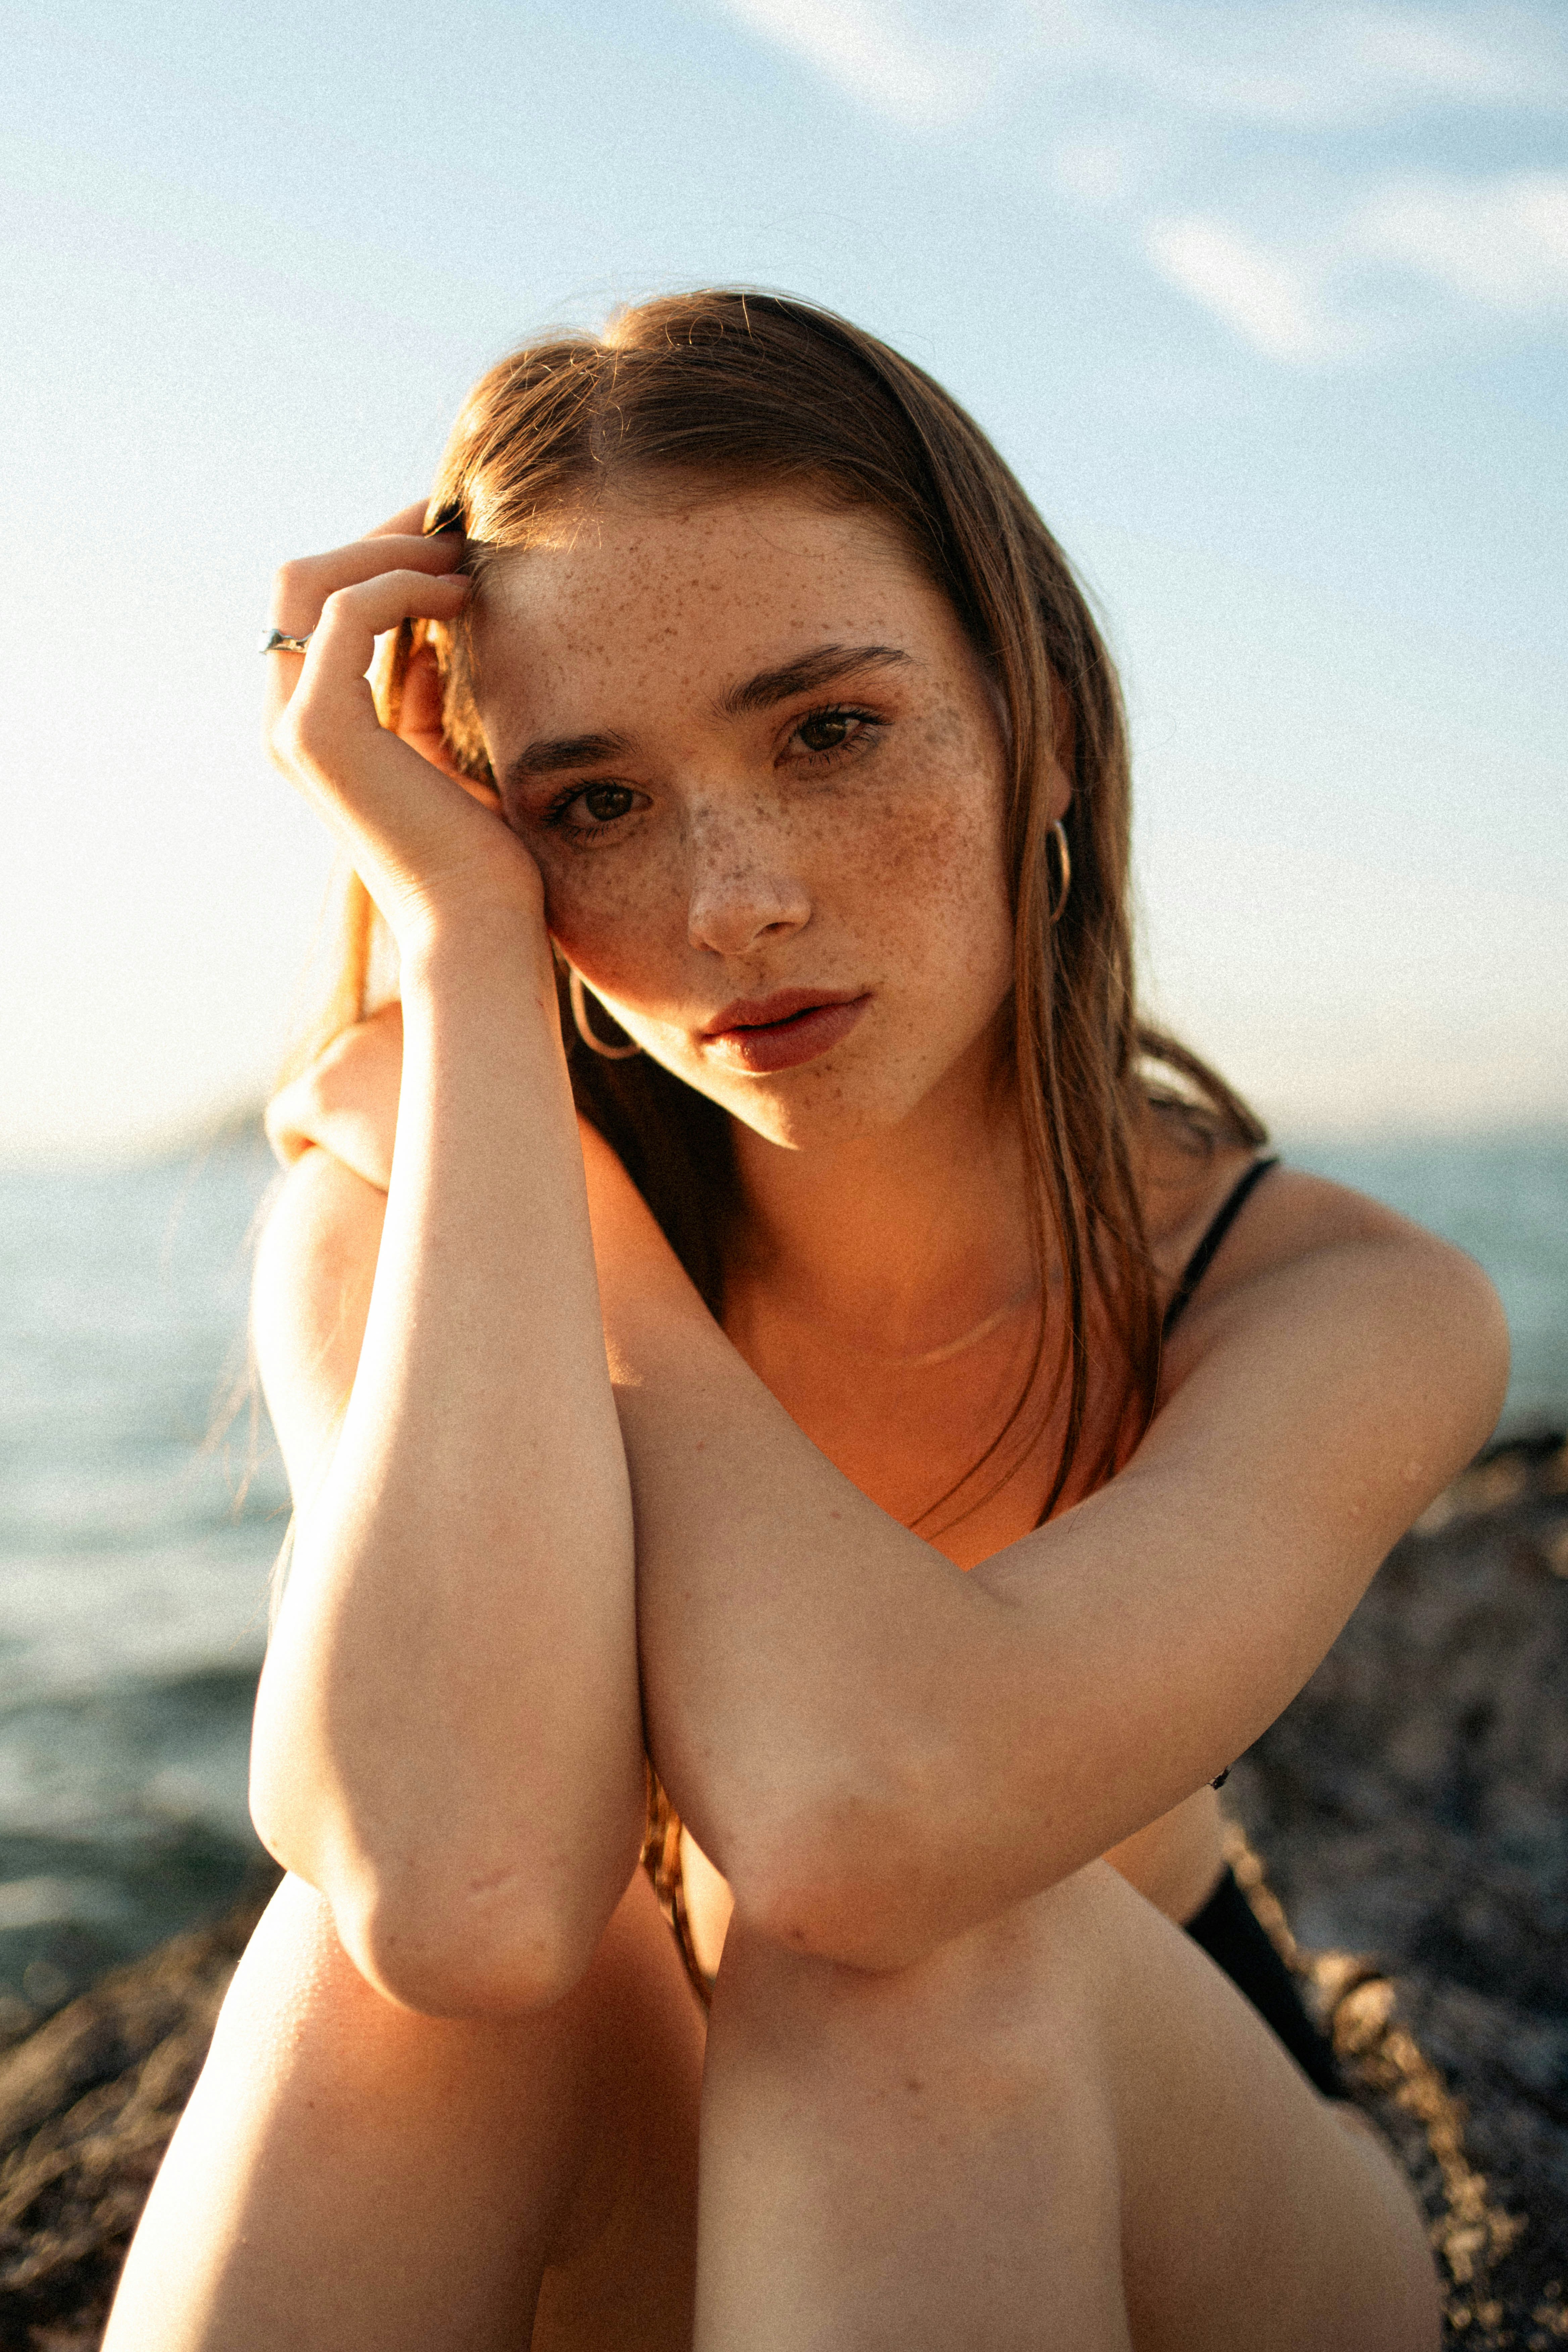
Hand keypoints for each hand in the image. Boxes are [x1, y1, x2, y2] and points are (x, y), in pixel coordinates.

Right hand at [265, 504, 544, 955]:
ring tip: (462, 554)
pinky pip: (348, 615)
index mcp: (308, 727)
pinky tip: (460, 595)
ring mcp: (293, 726)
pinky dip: (403, 587)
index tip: (440, 541)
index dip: (370, 557)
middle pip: (298, 579)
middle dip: (376, 537)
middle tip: (451, 524)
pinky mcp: (320, 729)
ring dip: (389, 551)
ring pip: (310, 582)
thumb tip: (423, 635)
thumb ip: (414, 694)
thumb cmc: (478, 855)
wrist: (478, 923)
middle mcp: (284, 723)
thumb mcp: (440, 751)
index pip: (310, 606)